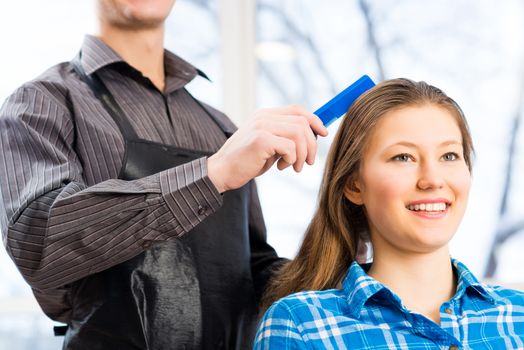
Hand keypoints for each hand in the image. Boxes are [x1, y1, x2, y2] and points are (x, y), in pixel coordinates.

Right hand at [207, 105, 327, 192]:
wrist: (222, 171)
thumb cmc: (246, 161)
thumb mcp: (269, 145)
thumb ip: (285, 137)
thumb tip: (312, 136)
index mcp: (265, 115)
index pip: (298, 110)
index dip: (314, 120)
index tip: (323, 133)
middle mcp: (264, 116)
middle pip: (302, 122)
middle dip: (312, 144)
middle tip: (308, 162)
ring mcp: (261, 126)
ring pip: (299, 133)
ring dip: (303, 154)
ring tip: (294, 167)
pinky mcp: (260, 140)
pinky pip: (290, 147)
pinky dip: (292, 159)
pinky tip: (280, 166)